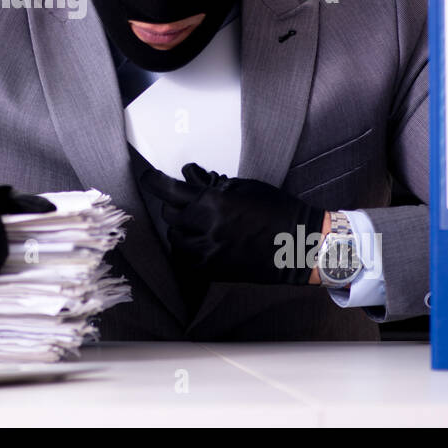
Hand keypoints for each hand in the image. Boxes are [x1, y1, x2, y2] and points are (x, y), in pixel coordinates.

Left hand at [128, 145, 324, 284]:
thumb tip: (191, 176)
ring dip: (180, 228)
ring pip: (175, 238)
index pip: (168, 190)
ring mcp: (209, 252)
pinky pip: (186, 258)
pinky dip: (188, 248)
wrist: (300, 245)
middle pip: (169, 214)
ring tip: (195, 223)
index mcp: (213, 203)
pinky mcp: (214, 270)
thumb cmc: (277, 209)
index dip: (153, 181)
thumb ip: (214, 184)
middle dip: (175, 205)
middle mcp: (206, 228)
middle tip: (188, 202)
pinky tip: (200, 241)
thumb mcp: (245, 187)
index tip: (148, 177)